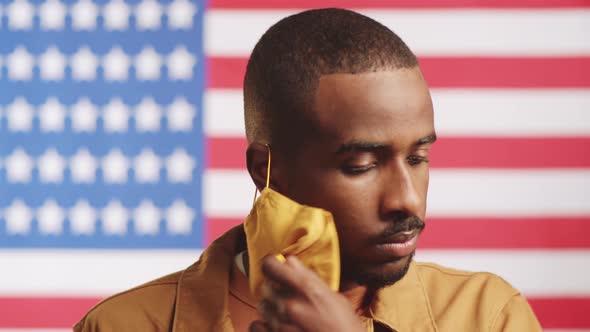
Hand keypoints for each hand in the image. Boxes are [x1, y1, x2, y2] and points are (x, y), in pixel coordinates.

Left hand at [249, 255, 364, 331]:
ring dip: (272, 307)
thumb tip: (291, 262)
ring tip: (287, 313)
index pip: (270, 266)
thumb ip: (309, 278)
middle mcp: (289, 304)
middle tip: (287, 294)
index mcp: (306, 287)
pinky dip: (262, 324)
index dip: (270, 263)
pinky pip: (255, 325)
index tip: (274, 264)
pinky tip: (273, 325)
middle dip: (275, 288)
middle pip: (266, 286)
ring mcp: (280, 323)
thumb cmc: (346, 327)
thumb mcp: (334, 297)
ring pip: (262, 306)